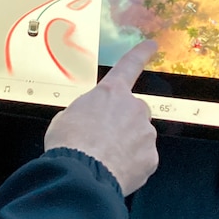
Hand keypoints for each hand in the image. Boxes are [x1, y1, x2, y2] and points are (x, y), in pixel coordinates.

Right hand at [44, 40, 158, 195]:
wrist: (82, 173)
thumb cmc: (69, 142)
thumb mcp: (66, 118)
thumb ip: (85, 113)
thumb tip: (89, 122)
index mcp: (110, 93)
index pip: (128, 66)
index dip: (140, 54)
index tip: (152, 45)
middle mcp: (133, 108)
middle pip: (133, 111)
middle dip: (123, 122)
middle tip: (101, 138)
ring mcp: (145, 133)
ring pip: (139, 136)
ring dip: (125, 144)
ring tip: (103, 158)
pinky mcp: (150, 158)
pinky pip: (142, 158)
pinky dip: (130, 164)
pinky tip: (113, 170)